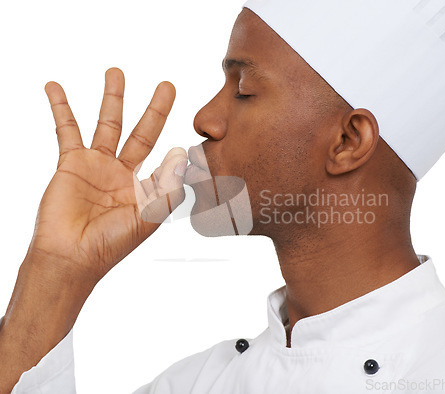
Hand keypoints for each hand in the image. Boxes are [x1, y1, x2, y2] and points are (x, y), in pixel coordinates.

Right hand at [29, 68, 187, 282]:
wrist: (72, 256)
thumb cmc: (111, 243)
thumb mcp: (149, 217)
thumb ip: (168, 186)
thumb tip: (180, 153)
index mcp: (144, 187)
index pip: (166, 160)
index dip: (179, 152)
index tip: (193, 140)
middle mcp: (123, 173)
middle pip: (142, 132)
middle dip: (155, 108)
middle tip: (167, 85)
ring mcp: (97, 165)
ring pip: (108, 123)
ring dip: (112, 97)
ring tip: (116, 72)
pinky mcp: (72, 162)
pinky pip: (67, 129)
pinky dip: (61, 107)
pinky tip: (55, 87)